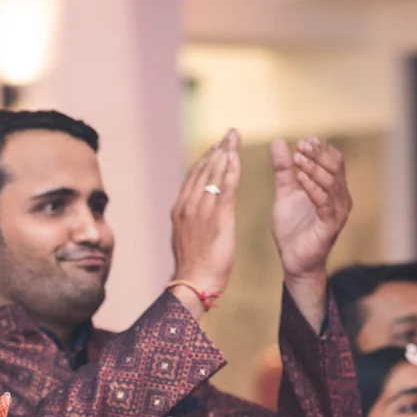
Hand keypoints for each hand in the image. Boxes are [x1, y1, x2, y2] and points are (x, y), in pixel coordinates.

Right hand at [168, 130, 241, 300]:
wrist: (193, 283)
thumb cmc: (193, 268)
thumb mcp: (186, 240)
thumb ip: (191, 223)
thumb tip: (195, 217)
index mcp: (180, 210)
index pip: (194, 177)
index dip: (206, 159)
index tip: (216, 146)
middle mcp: (188, 205)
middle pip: (203, 170)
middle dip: (217, 149)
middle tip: (229, 133)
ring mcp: (201, 210)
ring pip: (214, 174)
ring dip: (225, 153)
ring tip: (234, 138)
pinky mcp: (218, 217)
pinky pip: (226, 186)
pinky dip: (231, 169)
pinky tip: (236, 157)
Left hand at [270, 137, 351, 281]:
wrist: (294, 262)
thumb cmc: (292, 229)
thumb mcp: (285, 194)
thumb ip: (283, 170)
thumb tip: (279, 142)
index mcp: (333, 189)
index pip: (334, 161)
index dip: (322, 149)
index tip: (304, 140)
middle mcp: (340, 198)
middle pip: (336, 167)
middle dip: (319, 154)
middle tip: (302, 145)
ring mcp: (337, 212)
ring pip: (331, 182)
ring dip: (314, 168)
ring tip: (297, 158)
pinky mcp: (330, 225)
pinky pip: (324, 202)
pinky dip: (312, 187)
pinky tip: (300, 177)